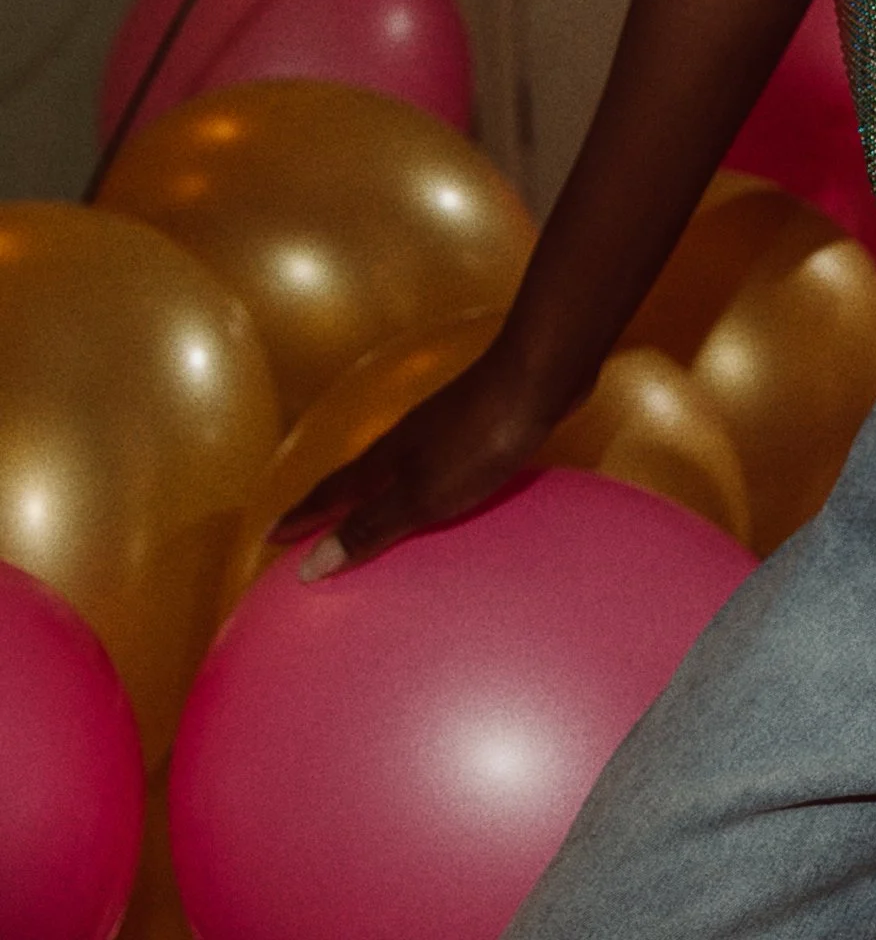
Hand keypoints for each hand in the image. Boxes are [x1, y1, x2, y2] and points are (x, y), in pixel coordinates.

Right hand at [268, 342, 571, 577]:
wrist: (538, 376)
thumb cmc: (479, 440)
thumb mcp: (421, 493)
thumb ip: (371, 526)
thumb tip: (309, 565)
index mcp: (387, 458)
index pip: (332, 493)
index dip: (303, 518)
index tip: (270, 536)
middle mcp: (407, 440)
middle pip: (358, 478)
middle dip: (331, 506)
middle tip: (309, 530)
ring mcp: (443, 429)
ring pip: (396, 468)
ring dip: (375, 495)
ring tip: (368, 517)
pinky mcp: (478, 427)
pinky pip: (435, 466)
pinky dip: (420, 486)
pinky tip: (443, 498)